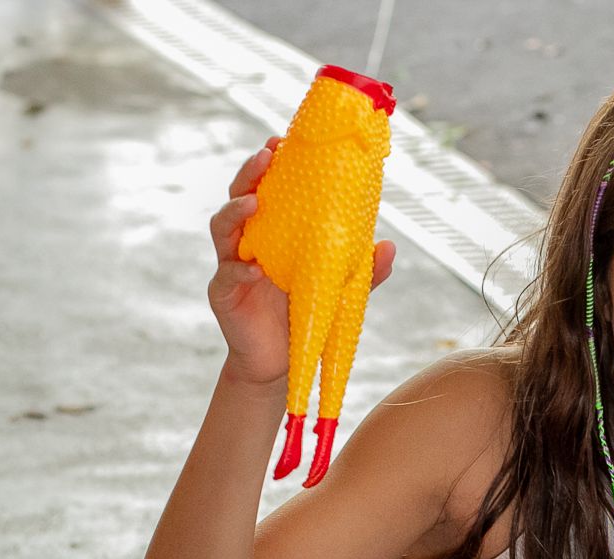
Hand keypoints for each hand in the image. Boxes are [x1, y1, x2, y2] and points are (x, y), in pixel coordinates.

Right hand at [207, 139, 394, 387]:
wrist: (284, 362)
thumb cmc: (308, 314)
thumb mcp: (340, 290)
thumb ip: (363, 270)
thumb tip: (389, 246)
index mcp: (274, 233)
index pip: (267, 190)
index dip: (269, 165)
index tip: (280, 142)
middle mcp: (248, 242)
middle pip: (239, 198)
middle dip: (249, 175)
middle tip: (265, 156)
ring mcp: (231, 266)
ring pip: (223, 229)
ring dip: (236, 213)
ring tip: (253, 203)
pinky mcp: (224, 295)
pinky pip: (227, 276)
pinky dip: (240, 270)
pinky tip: (254, 268)